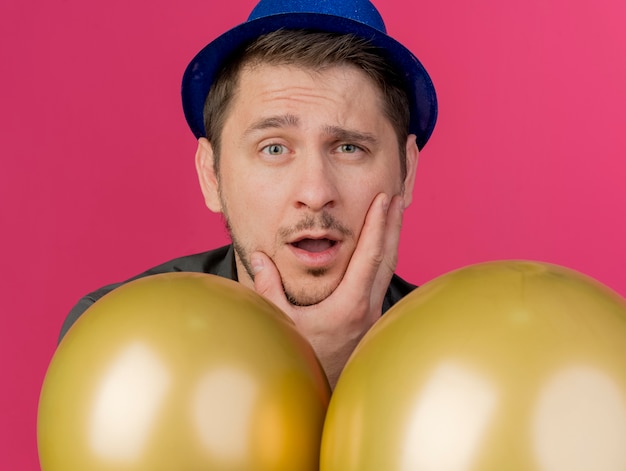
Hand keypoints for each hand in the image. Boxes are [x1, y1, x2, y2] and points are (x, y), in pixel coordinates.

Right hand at [250, 193, 404, 388]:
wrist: (322, 390)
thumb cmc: (302, 357)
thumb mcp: (280, 322)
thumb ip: (268, 289)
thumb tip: (258, 257)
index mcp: (349, 305)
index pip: (369, 257)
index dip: (377, 226)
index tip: (382, 201)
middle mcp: (368, 308)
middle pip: (387, 259)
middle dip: (391, 225)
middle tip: (393, 197)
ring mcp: (373, 314)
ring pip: (388, 270)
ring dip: (391, 240)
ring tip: (392, 216)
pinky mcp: (371, 318)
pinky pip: (382, 280)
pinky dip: (384, 258)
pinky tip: (380, 249)